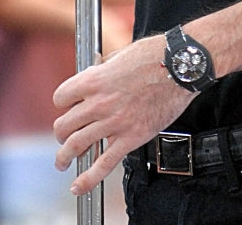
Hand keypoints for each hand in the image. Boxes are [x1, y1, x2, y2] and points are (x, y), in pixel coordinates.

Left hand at [52, 34, 192, 194]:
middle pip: (65, 125)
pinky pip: (104, 164)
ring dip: (65, 156)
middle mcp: (99, 103)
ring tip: (63, 161)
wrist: (179, 67)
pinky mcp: (131, 138)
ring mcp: (114, 122)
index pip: (61, 97)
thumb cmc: (154, 55)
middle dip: (61, 133)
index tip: (67, 107)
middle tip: (63, 137)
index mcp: (94, 80)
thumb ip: (104, 69)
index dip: (63, 103)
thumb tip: (97, 74)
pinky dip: (87, 179)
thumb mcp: (120, 55)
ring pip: (77, 145)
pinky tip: (78, 186)